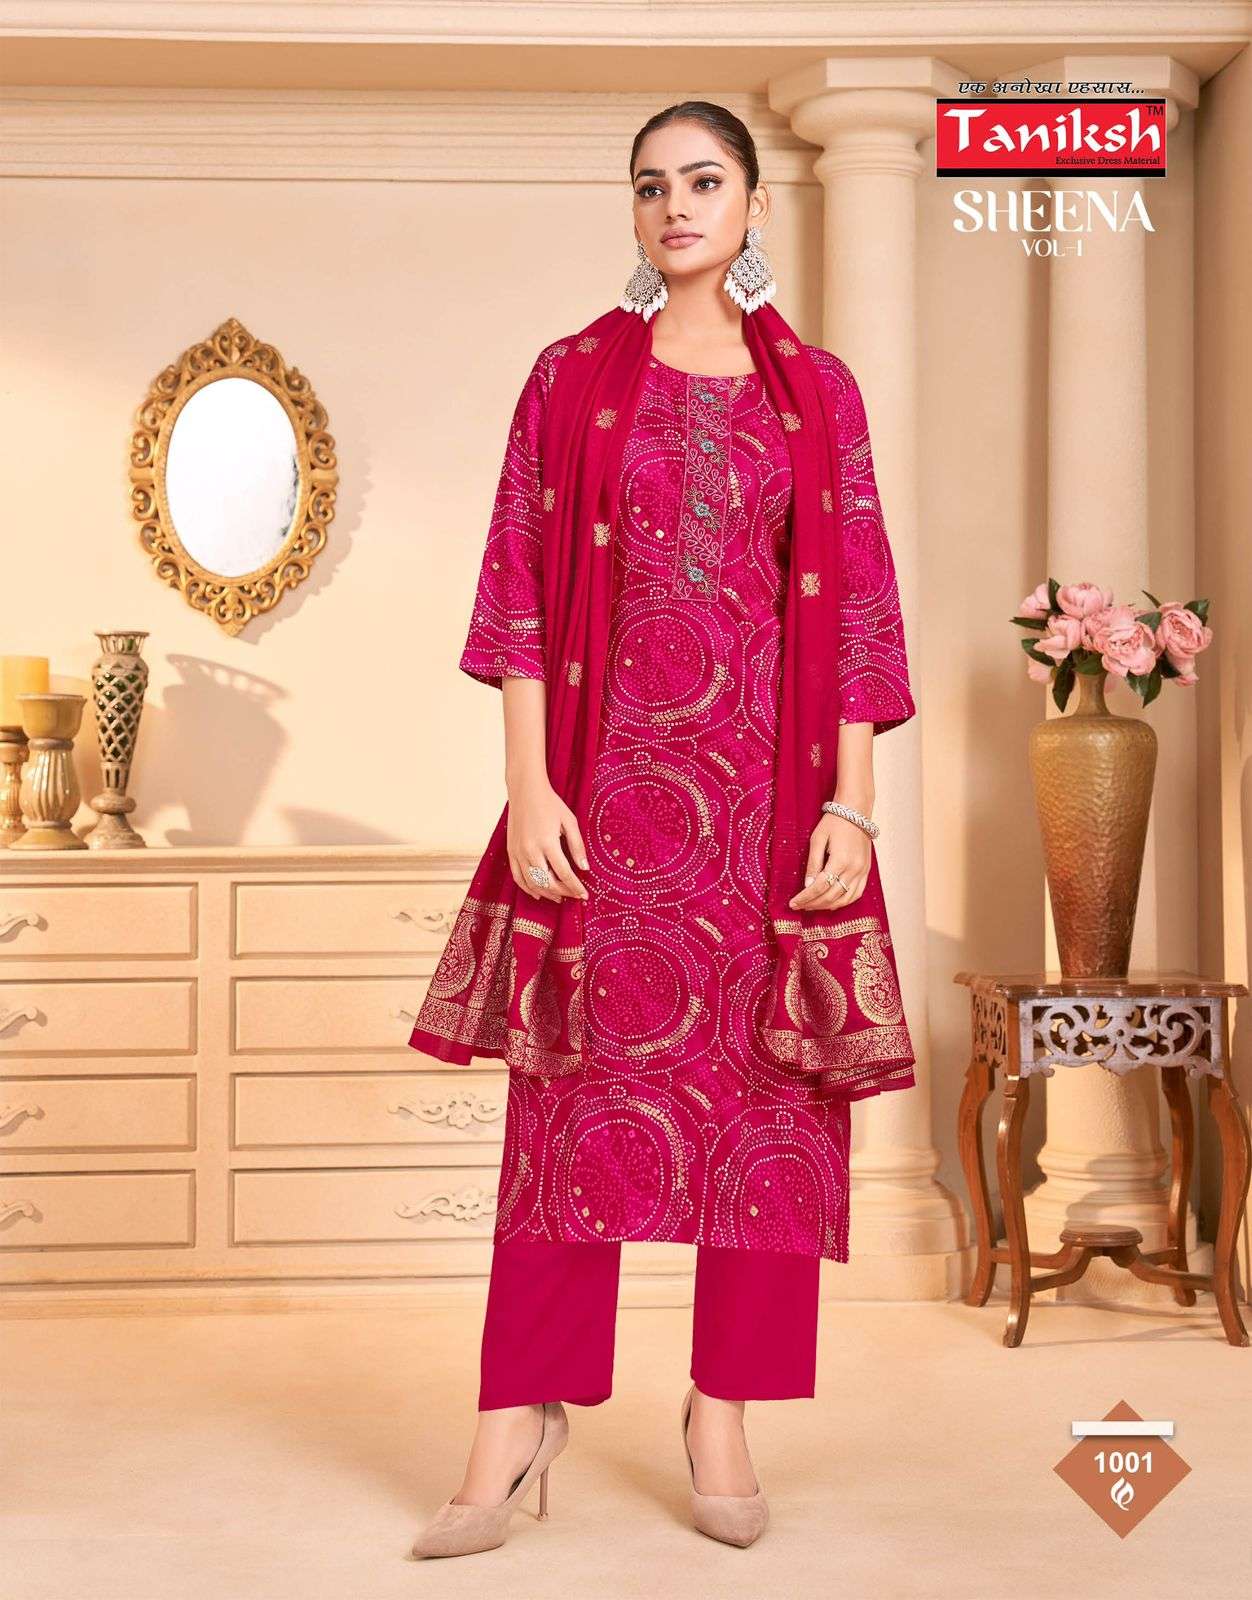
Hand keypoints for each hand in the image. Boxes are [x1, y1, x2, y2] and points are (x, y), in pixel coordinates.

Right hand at [506, 772, 589, 902]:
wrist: (525, 790)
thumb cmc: (550, 804)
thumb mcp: (570, 821)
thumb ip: (577, 846)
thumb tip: (585, 868)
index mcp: (548, 842)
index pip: (564, 874)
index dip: (575, 887)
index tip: (584, 895)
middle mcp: (531, 850)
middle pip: (548, 882)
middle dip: (563, 892)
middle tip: (574, 895)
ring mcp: (518, 852)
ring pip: (532, 883)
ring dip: (547, 894)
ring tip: (559, 897)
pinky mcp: (510, 852)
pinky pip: (518, 877)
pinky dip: (528, 888)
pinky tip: (538, 894)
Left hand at [787, 813, 871, 911]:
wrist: (856, 811)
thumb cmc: (834, 822)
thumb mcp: (817, 839)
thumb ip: (813, 864)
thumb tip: (807, 885)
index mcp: (840, 860)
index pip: (820, 887)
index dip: (805, 897)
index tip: (793, 903)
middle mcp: (854, 869)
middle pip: (832, 896)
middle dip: (814, 903)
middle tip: (800, 906)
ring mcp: (862, 871)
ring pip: (845, 899)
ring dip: (827, 906)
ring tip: (812, 905)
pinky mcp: (866, 871)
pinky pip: (856, 894)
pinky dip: (843, 902)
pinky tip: (831, 903)